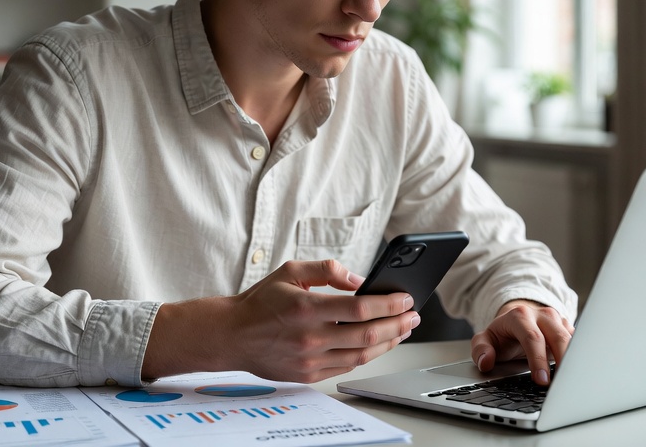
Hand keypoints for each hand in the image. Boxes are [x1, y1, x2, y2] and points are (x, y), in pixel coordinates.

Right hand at [143, 260, 419, 382]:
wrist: (232, 335)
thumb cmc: (261, 301)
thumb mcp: (291, 271)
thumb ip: (327, 270)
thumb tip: (359, 281)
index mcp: (308, 308)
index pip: (361, 309)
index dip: (389, 304)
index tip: (406, 298)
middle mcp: (311, 337)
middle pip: (368, 335)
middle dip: (398, 325)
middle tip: (413, 316)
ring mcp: (310, 359)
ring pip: (362, 355)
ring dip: (388, 342)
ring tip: (402, 330)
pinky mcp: (308, 374)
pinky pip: (346, 367)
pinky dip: (367, 356)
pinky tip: (378, 344)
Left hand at [471, 300, 573, 385]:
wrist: (518, 319)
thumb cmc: (503, 335)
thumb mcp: (485, 339)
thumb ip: (480, 350)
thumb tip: (485, 362)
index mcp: (519, 316)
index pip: (532, 338)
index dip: (538, 360)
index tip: (541, 380)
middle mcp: (541, 314)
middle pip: (557, 337)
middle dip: (562, 362)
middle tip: (560, 385)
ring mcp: (557, 319)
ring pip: (571, 339)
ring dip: (573, 360)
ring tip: (571, 381)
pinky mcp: (567, 327)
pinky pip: (577, 341)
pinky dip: (577, 357)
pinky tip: (575, 372)